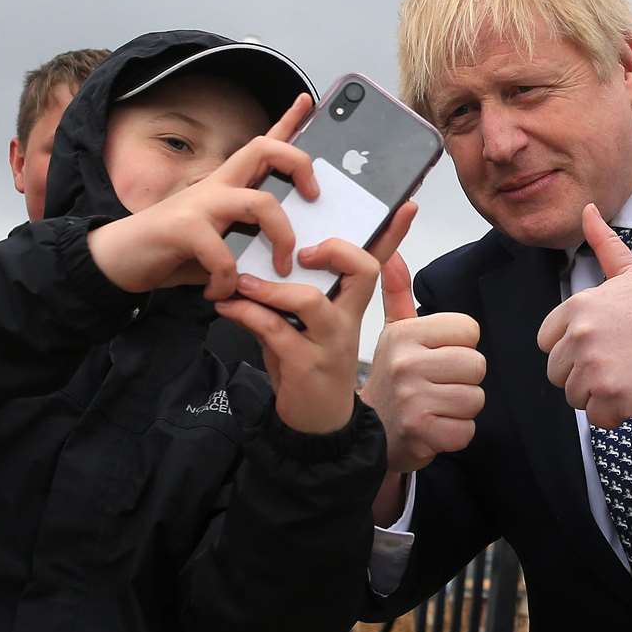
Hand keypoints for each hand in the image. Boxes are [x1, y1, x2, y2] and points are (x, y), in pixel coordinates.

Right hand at [87, 94, 317, 300]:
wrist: (117, 260)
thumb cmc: (170, 252)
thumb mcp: (215, 243)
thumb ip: (243, 242)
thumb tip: (280, 259)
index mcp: (224, 184)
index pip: (261, 145)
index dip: (287, 121)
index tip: (308, 101)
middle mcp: (215, 186)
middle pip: (265, 150)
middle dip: (300, 165)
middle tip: (313, 199)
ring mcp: (199, 205)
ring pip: (259, 202)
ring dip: (281, 238)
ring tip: (280, 267)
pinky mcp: (184, 230)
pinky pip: (224, 255)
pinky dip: (229, 281)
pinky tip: (219, 294)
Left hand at [215, 202, 417, 434]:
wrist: (312, 426)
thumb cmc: (306, 367)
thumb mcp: (303, 326)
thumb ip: (291, 295)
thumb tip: (261, 258)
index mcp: (351, 306)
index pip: (377, 262)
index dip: (393, 234)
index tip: (404, 205)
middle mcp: (347, 321)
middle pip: (362, 271)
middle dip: (335, 250)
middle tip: (302, 251)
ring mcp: (329, 343)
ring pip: (311, 300)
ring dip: (272, 286)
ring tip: (242, 281)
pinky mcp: (305, 365)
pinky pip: (274, 329)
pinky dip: (246, 313)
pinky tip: (227, 306)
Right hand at [358, 252, 485, 472]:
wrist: (365, 435)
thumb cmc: (390, 380)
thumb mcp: (392, 334)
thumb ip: (397, 293)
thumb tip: (392, 254)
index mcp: (404, 334)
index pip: (469, 329)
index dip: (459, 346)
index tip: (436, 357)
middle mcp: (406, 363)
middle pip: (476, 364)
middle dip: (463, 379)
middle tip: (436, 385)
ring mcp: (413, 398)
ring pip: (475, 398)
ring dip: (460, 408)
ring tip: (435, 406)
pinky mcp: (421, 432)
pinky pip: (467, 430)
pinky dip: (455, 433)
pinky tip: (434, 428)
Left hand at [537, 203, 631, 428]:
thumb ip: (603, 244)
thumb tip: (587, 209)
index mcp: (578, 307)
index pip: (546, 342)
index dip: (571, 348)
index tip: (602, 344)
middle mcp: (580, 336)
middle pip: (557, 373)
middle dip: (584, 374)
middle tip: (620, 363)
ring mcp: (595, 368)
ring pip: (574, 397)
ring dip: (599, 395)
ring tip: (630, 376)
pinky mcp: (613, 397)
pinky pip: (597, 418)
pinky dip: (616, 414)